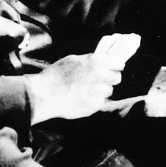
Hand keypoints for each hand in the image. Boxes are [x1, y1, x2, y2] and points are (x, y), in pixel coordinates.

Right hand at [25, 34, 139, 122]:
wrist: (45, 95)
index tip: (112, 67)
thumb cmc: (56, 75)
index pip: (120, 63)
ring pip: (108, 91)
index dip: (116, 65)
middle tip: (99, 79)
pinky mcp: (94, 106)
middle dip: (109, 78)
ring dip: (101, 91)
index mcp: (97, 61)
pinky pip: (99, 102)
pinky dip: (93, 101)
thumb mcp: (74, 59)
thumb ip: (91, 60)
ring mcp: (98, 92)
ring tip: (86, 90)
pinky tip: (82, 98)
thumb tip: (102, 60)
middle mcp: (101, 76)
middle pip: (117, 78)